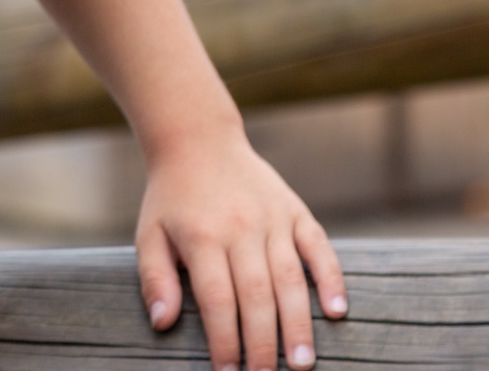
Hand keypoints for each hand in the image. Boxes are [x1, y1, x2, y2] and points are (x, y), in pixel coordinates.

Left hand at [136, 127, 345, 370]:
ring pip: (290, 279)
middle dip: (264, 344)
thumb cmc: (171, 197)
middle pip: (257, 296)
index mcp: (202, 237)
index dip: (224, 341)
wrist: (198, 140)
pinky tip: (339, 311)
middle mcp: (241, 228)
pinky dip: (331, 278)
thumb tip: (163, 324)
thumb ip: (155, 279)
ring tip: (303, 363)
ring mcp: (272, 219)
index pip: (217, 300)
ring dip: (299, 324)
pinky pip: (318, 247)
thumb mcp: (149, 234)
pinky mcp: (295, 211)